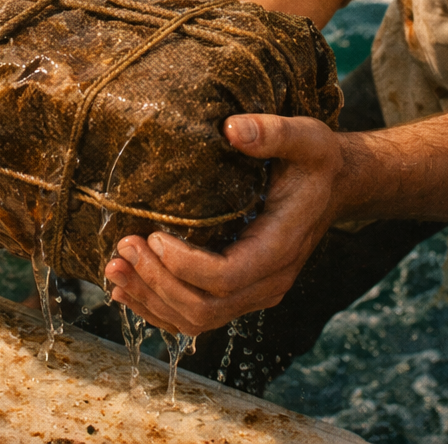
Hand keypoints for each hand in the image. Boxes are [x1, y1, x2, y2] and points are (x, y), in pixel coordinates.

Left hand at [104, 113, 342, 335]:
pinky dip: (158, 307)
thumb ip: (272, 132)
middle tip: (122, 247)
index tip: (151, 234)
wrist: (334, 187)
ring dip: (150, 299)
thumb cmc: (316, 161)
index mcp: (280, 247)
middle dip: (157, 283)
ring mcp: (254, 292)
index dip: (183, 264)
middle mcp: (268, 281)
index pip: (226, 276)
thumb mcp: (305, 138)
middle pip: (205, 308)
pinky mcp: (239, 290)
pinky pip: (195, 314)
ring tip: (114, 269)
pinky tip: (127, 289)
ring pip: (196, 320)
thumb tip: (232, 128)